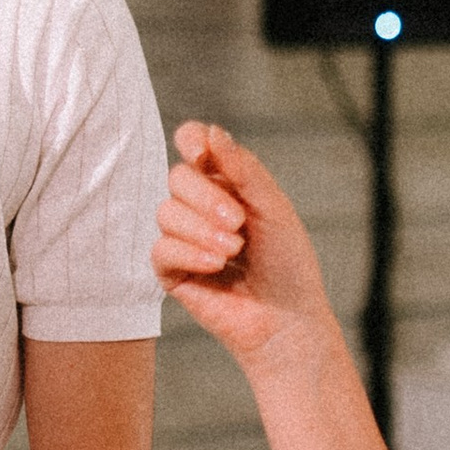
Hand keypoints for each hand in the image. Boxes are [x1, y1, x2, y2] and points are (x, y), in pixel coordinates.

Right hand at [153, 124, 337, 373]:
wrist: (288, 318)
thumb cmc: (288, 264)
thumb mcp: (274, 209)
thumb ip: (244, 170)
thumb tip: (212, 131)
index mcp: (226, 183)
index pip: (193, 145)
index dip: (191, 140)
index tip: (201, 152)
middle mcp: (200, 206)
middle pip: (177, 177)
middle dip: (205, 198)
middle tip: (239, 223)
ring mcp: (183, 238)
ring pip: (165, 212)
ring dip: (202, 230)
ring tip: (234, 250)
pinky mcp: (171, 272)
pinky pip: (161, 249)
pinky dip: (189, 253)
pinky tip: (216, 266)